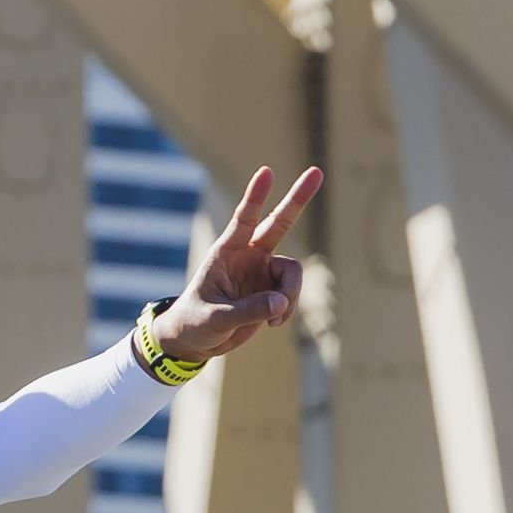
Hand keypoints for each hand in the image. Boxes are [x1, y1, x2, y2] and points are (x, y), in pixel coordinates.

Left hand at [138, 165, 322, 367]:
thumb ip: (249, 310)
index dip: (256, 196)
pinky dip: (288, 309)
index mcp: (226, 252)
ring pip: (292, 273)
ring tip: (274, 319)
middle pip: (279, 223)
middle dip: (298, 199)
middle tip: (317, 172)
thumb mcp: (216, 319)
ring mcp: (262, 272)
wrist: (196, 341)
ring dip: (291, 295)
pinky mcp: (272, 290)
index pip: (243, 219)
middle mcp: (248, 256)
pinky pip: (291, 294)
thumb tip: (281, 302)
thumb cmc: (195, 323)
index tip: (267, 171)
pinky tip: (272, 323)